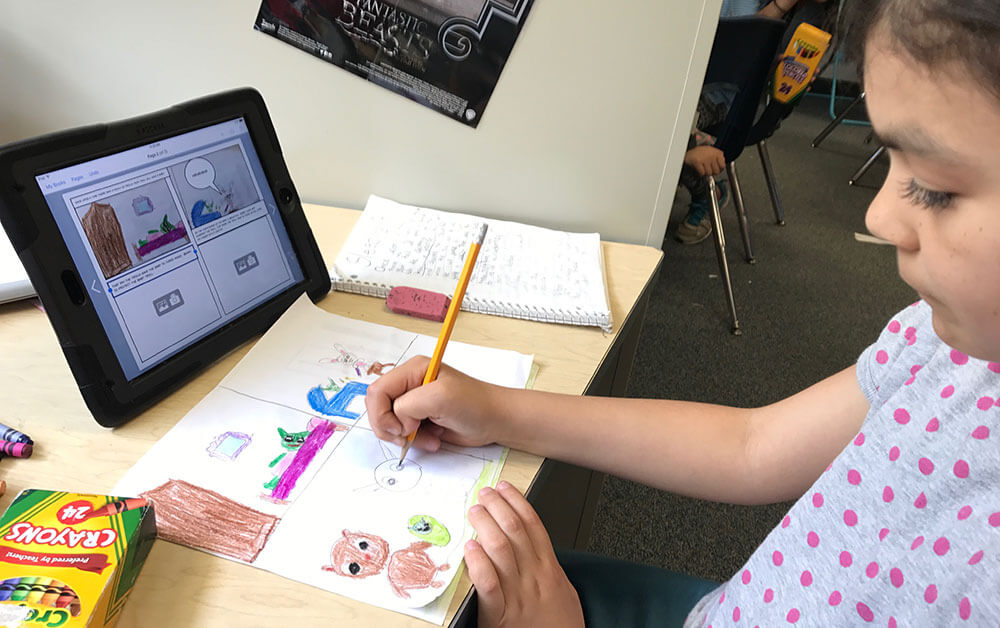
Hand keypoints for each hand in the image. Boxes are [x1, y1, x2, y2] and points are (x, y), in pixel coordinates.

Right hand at [365, 356, 501, 450]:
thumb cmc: (475, 404)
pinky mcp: (419, 419)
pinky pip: (402, 434)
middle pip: (377, 408)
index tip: (402, 428)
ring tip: (429, 438)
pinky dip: (414, 441)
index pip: (377, 391)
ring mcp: (413, 402)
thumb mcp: (440, 398)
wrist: (495, 420)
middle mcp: (409, 384)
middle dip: (391, 427)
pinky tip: (434, 440)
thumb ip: (408, 406)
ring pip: (388, 424)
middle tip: (409, 435)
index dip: (382, 414)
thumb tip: (398, 422)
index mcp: (412, 370)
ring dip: (405, 437)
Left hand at [466, 482, 583, 627]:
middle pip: (515, 531)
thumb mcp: (563, 592)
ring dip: (486, 526)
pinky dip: (479, 564)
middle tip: (484, 494)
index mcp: (549, 569)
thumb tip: (538, 550)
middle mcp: (534, 577)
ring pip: (501, 550)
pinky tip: (470, 548)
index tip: (505, 488)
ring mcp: (518, 595)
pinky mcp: (500, 616)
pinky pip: (489, 584)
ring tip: (475, 511)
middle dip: (498, 507)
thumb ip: (549, 570)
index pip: (534, 525)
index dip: (517, 502)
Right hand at [683, 145, 725, 175]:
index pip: (723, 166)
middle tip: (708, 169)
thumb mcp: (712, 153)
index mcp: (717, 153)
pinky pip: (702, 173)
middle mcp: (712, 155)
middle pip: (716, 171)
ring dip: (705, 172)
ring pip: (709, 173)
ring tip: (703, 168)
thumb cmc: (701, 153)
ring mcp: (705, 158)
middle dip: (712, 172)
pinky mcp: (698, 162)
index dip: (719, 169)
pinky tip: (699, 168)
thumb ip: (719, 159)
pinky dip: (700, 172)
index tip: (715, 169)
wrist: (689, 153)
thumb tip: (722, 168)